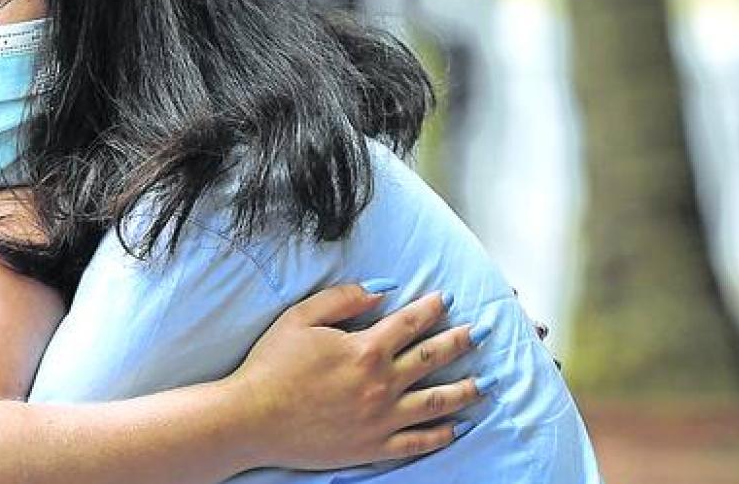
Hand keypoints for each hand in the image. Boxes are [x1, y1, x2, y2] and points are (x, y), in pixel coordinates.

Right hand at [226, 283, 483, 469]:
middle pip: (432, 358)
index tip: (448, 298)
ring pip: (436, 403)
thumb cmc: (272, 365)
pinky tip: (456, 427)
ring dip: (465, 391)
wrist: (253, 418)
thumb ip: (344, 299)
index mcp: (365, 349)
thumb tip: (382, 291)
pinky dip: (441, 434)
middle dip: (460, 342)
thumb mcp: (301, 317)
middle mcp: (381, 384)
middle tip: (481, 332)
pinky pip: (418, 442)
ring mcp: (381, 419)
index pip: (410, 322)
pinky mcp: (373, 447)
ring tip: (485, 384)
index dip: (432, 307)